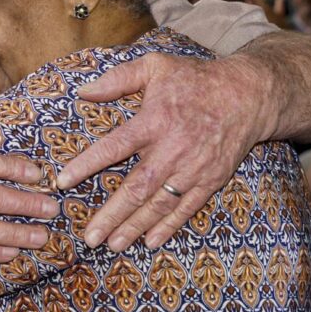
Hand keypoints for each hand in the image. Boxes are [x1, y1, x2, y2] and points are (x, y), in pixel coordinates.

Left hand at [55, 53, 261, 251]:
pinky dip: (169, 226)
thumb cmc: (195, 79)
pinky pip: (187, 208)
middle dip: (111, 214)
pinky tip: (151, 241)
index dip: (86, 165)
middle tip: (89, 236)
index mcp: (154, 121)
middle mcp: (172, 149)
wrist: (248, 95)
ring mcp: (193, 168)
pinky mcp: (210, 180)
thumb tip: (83, 91)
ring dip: (135, 226)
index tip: (62, 182)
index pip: (113, 147)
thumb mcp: (155, 66)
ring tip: (112, 244)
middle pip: (136, 187)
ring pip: (159, 204)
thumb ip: (118, 78)